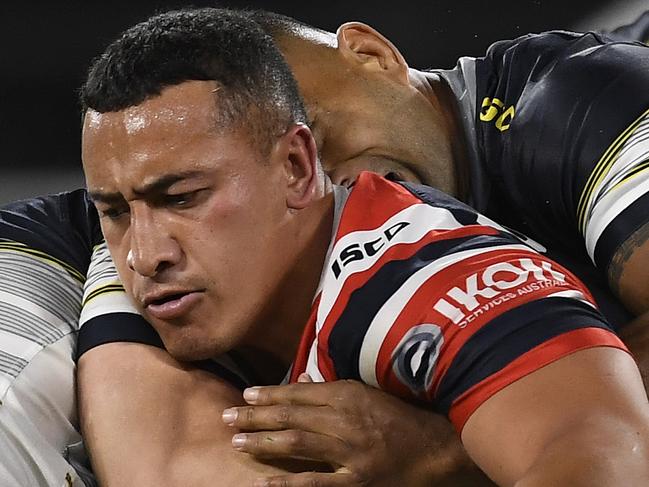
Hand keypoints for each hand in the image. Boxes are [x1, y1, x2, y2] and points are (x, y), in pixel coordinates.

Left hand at [222, 375, 492, 485]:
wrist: (435, 447)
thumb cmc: (399, 417)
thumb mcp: (367, 393)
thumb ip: (331, 389)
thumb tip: (300, 381)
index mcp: (348, 396)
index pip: (299, 394)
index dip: (270, 394)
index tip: (246, 394)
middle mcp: (345, 421)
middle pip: (292, 417)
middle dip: (256, 416)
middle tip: (227, 416)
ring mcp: (349, 452)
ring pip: (298, 444)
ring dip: (265, 442)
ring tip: (238, 441)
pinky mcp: (356, 481)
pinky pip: (318, 483)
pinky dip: (291, 483)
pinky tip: (266, 482)